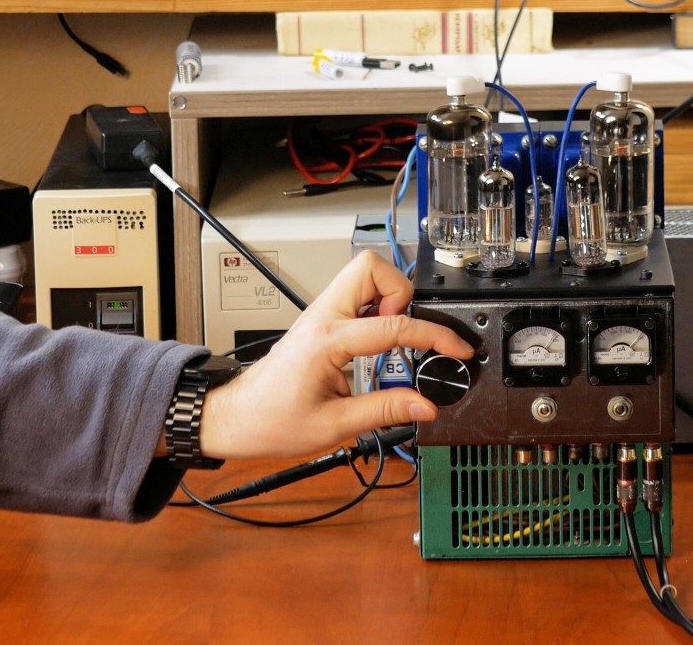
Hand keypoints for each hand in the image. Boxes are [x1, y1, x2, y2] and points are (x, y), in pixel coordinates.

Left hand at [199, 251, 473, 459]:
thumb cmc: (271, 421)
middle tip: (407, 330)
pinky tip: (377, 342)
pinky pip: (354, 297)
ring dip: (388, 297)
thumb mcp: (335, 425)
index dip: (434, 337)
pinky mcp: (319, 322)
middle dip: (401, 292)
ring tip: (392, 337)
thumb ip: (385, 411)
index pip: (393, 326)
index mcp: (327, 340)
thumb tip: (424, 405)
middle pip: (370, 266)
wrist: (236, 419)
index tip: (456, 349)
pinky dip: (375, 310)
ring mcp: (319, 316)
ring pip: (362, 274)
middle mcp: (322, 318)